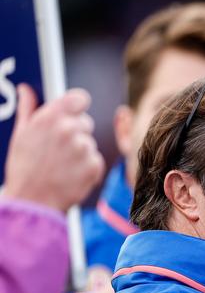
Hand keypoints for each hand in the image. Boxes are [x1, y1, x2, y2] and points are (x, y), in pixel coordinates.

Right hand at [3, 84, 104, 210]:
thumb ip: (28, 109)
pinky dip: (87, 168)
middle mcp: (69, 129)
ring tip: (61, 165)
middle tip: (58, 150)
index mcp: (50, 118)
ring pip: (89, 143)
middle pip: (86, 122)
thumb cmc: (24, 169)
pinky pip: (96, 160)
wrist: (32, 203)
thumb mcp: (21, 136)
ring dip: (80, 152)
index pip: (80, 98)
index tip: (74, 112)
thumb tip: (27, 90)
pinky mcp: (94, 165)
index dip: (77, 106)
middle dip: (75, 133)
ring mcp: (83, 148)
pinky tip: (70, 175)